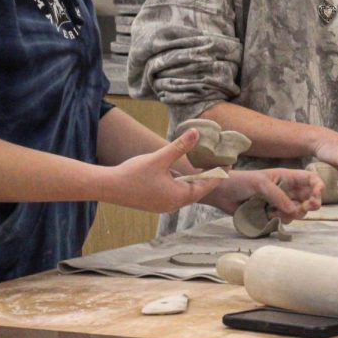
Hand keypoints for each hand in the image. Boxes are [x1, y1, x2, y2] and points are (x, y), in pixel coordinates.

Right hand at [102, 129, 224, 212]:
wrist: (107, 187)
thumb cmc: (133, 174)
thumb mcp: (160, 158)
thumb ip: (179, 146)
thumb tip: (197, 132)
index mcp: (178, 196)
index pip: (206, 185)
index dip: (219, 174)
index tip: (229, 164)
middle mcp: (173, 204)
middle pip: (197, 190)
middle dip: (209, 177)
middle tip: (220, 164)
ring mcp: (163, 205)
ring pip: (185, 192)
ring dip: (194, 180)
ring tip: (204, 167)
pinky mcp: (154, 203)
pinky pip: (175, 193)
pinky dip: (182, 183)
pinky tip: (180, 173)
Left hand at [201, 167, 324, 221]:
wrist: (222, 193)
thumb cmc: (242, 181)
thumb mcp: (261, 183)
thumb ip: (277, 195)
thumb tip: (293, 210)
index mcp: (288, 177)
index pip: (311, 180)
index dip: (318, 186)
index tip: (317, 195)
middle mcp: (287, 190)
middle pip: (308, 199)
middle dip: (309, 205)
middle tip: (302, 208)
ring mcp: (280, 204)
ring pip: (297, 212)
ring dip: (290, 214)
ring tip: (273, 211)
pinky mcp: (272, 215)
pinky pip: (284, 221)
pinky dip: (278, 220)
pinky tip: (267, 216)